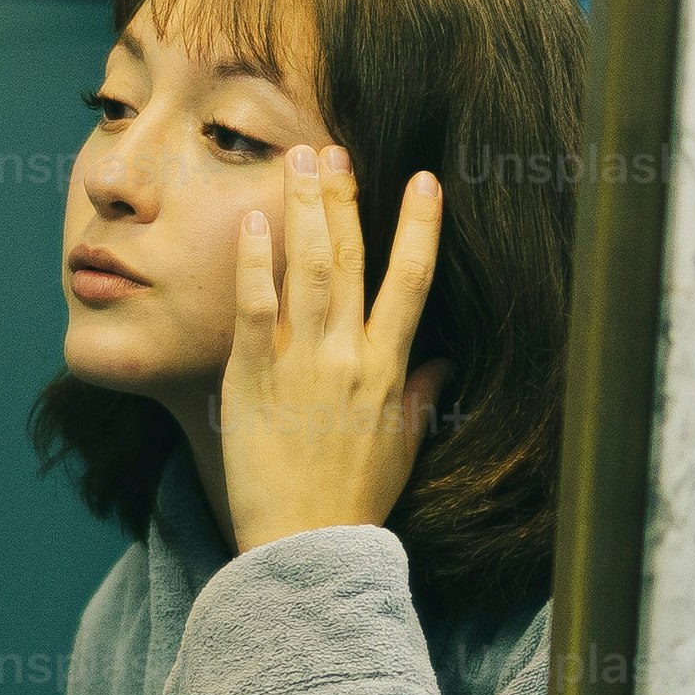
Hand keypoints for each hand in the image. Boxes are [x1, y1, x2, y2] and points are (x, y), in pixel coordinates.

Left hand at [214, 144, 442, 550]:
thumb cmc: (354, 502)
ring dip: (303, 208)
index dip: (418, 228)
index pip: (411, 282)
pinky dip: (255, 262)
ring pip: (309, 268)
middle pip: (353, 259)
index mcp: (389, 370)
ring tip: (297, 159)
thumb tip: (442, 361)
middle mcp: (349, 356)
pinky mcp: (253, 377)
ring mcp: (301, 363)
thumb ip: (422, 395)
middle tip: (335, 148)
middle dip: (345, 198)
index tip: (424, 182)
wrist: (305, 546)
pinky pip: (255, 307)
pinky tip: (252, 222)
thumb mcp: (403, 447)